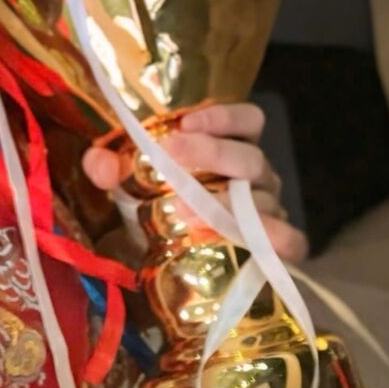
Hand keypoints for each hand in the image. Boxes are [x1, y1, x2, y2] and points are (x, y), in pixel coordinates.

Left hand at [81, 102, 309, 263]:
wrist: (182, 271)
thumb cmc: (164, 212)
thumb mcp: (132, 188)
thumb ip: (111, 170)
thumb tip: (98, 163)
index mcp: (230, 151)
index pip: (247, 120)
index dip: (224, 116)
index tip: (187, 122)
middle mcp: (256, 177)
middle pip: (249, 156)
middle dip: (212, 152)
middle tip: (172, 154)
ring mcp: (271, 211)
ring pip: (262, 198)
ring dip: (223, 201)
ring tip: (183, 209)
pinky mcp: (279, 249)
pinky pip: (290, 240)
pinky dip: (274, 237)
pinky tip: (248, 239)